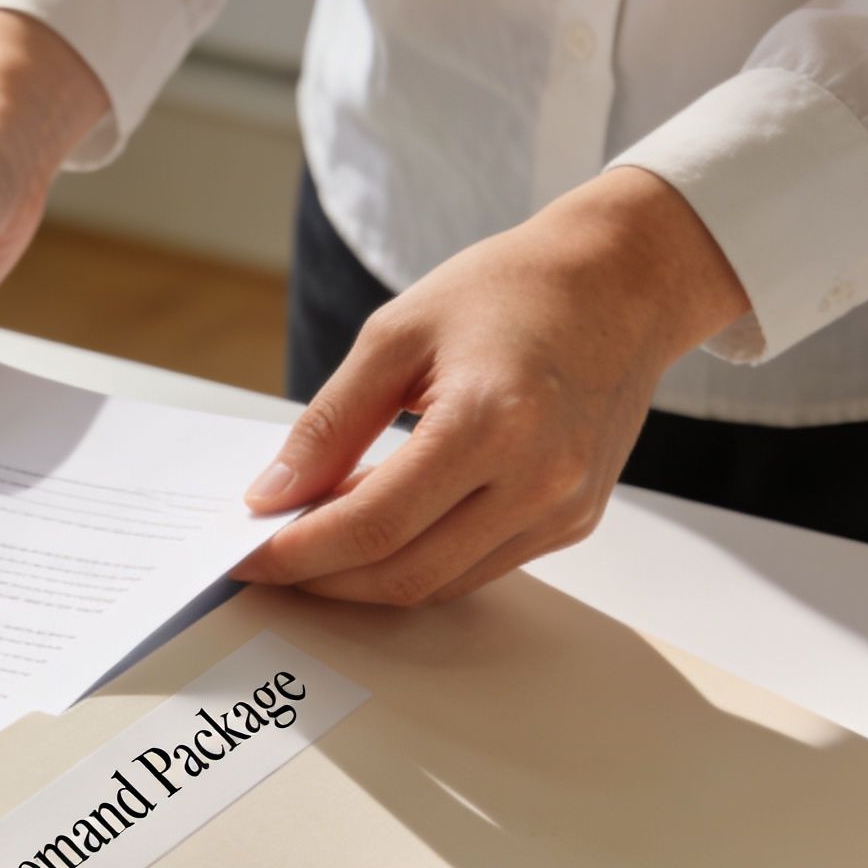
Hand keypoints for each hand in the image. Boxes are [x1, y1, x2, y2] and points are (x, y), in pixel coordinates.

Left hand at [235, 167, 750, 603]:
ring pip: (439, 585)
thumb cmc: (511, 290)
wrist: (621, 283)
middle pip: (403, 574)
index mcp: (491, 422)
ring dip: (366, 578)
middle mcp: (538, 480)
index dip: (298, 552)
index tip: (246, 554)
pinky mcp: (573, 521)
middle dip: (323, 579)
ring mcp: (563, 509)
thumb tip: (272, 495)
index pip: (372, 525)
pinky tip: (380, 529)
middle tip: (270, 558)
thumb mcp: (396, 333)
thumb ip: (329, 424)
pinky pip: (477, 569)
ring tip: (317, 539)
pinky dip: (417, 561)